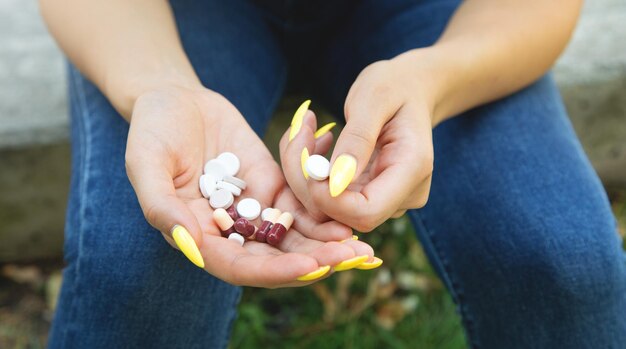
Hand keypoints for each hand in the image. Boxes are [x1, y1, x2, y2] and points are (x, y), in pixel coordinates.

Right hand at [125, 83, 373, 286]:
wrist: (175, 99)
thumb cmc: (152, 130)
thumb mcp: (146, 163)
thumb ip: (162, 206)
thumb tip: (190, 243)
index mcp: (197, 237)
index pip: (237, 266)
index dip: (273, 271)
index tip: (308, 267)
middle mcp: (228, 231)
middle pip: (273, 258)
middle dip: (312, 261)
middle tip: (351, 257)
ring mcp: (252, 209)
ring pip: (292, 236)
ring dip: (326, 243)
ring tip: (360, 243)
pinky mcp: (271, 186)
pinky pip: (299, 204)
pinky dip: (323, 210)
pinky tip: (350, 211)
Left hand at [280, 52, 435, 231]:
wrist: (410, 90)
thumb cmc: (394, 86)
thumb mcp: (374, 98)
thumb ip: (357, 140)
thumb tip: (334, 182)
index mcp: (413, 170)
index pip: (367, 212)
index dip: (329, 199)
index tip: (308, 160)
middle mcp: (403, 195)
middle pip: (344, 216)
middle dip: (308, 183)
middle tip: (299, 132)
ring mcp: (387, 200)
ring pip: (330, 210)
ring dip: (305, 175)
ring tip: (305, 130)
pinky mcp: (368, 197)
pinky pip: (330, 198)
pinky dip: (311, 173)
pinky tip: (314, 142)